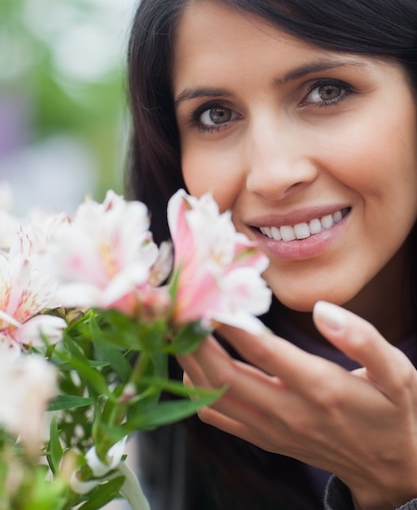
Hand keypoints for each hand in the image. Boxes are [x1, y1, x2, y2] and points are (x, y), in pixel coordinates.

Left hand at [178, 301, 416, 509]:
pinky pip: (216, 416)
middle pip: (224, 375)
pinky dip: (196, 389)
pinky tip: (194, 362)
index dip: (231, 321)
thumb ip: (362, 338)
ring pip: (212, 396)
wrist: (385, 468)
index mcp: (320, 388)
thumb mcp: (396, 372)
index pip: (263, 350)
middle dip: (195, 339)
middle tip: (180, 307)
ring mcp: (270, 429)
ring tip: (179, 327)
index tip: (209, 293)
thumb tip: (322, 310)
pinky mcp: (262, 438)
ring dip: (190, 360)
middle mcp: (288, 412)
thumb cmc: (390, 412)